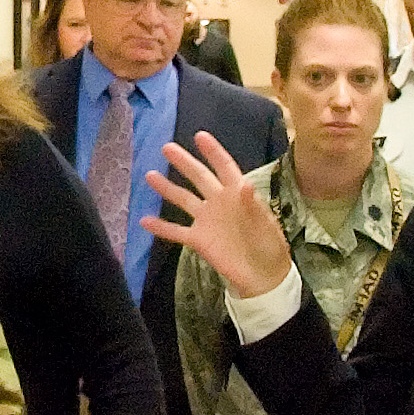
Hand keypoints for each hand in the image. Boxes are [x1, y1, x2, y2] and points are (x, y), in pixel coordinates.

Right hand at [139, 133, 292, 298]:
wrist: (262, 278)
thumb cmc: (269, 248)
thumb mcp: (265, 227)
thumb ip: (252, 206)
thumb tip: (245, 184)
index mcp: (238, 195)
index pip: (225, 168)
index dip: (213, 152)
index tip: (199, 136)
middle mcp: (219, 203)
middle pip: (199, 178)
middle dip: (184, 162)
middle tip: (167, 148)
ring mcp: (207, 221)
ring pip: (184, 199)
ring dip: (167, 188)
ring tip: (150, 175)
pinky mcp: (199, 240)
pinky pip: (177, 231)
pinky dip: (161, 227)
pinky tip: (144, 221)